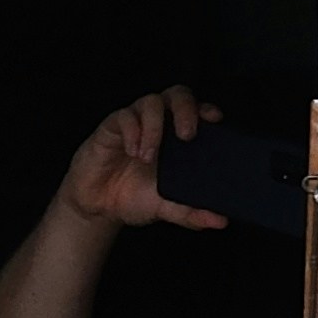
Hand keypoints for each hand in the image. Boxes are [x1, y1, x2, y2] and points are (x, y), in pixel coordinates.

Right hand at [59, 82, 222, 232]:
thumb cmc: (133, 198)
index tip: (215, 121)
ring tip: (148, 156)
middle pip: (177, 95)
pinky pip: (122, 116)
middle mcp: (159, 125)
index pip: (197, 110)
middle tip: (187, 135)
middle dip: (185, 109)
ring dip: (154, 127)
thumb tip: (221, 222)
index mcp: (177, 137)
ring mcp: (134, 124)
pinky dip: (131, 131)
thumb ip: (192, 213)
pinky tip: (132, 152)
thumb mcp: (166, 208)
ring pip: (150, 102)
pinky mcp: (110, 129)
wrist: (97, 208)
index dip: (206, 109)